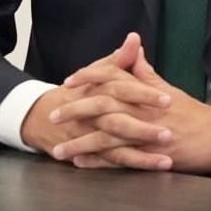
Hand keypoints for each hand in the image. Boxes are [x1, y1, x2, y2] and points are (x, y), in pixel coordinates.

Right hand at [21, 33, 174, 170]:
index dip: (145, 94)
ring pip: (114, 147)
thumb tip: (134, 38)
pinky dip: (123, 168)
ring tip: (165, 162)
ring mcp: (87, 136)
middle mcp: (92, 114)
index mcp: (99, 91)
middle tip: (169, 135)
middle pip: (118, 121)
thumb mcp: (97, 73)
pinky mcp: (85, 153)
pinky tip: (146, 171)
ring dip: (140, 156)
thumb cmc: (78, 91)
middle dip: (144, 130)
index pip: (123, 90)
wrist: (40, 116)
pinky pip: (106, 163)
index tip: (169, 100)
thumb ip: (118, 59)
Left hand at [54, 55, 210, 174]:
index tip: (69, 81)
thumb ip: (146, 73)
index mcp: (147, 92)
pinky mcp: (154, 153)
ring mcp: (149, 132)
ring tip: (58, 150)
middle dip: (75, 109)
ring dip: (80, 142)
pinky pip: (121, 158)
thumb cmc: (196, 114)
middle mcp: (145, 109)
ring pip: (107, 134)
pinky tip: (82, 164)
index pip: (114, 76)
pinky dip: (99, 162)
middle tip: (53, 114)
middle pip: (104, 104)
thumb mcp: (170, 90)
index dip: (89, 76)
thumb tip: (134, 51)